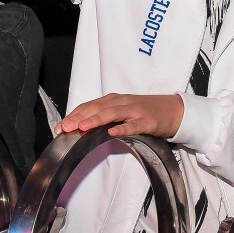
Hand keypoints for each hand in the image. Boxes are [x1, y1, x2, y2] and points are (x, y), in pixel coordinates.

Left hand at [57, 93, 183, 138]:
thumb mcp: (123, 112)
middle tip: (65, 128)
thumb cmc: (145, 112)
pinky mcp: (148, 120)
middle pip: (97, 108)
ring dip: (96, 119)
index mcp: (114, 100)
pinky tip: (112, 132)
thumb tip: (81, 128)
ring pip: (113, 113)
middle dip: (79, 117)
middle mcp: (122, 102)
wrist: (174, 110)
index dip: (74, 115)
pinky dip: (123, 128)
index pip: (90, 106)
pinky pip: (134, 125)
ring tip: (82, 127)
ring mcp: (135, 110)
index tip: (60, 126)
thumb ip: (105, 117)